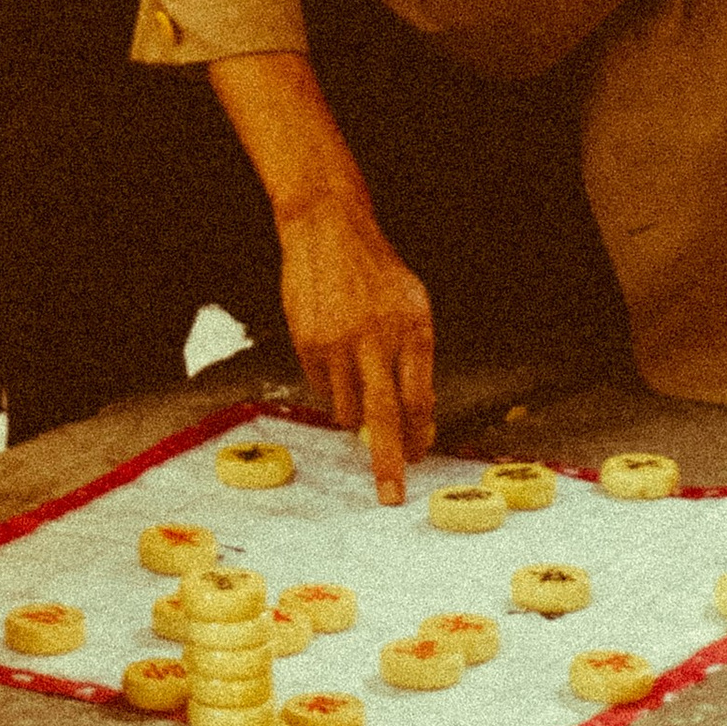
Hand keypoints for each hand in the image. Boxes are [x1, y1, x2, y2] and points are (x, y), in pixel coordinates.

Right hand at [277, 192, 436, 505]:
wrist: (328, 229)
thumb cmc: (377, 272)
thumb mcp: (412, 305)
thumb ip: (415, 358)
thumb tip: (416, 419)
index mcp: (413, 331)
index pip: (419, 399)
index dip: (417, 435)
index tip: (415, 457)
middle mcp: (377, 340)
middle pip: (384, 417)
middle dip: (388, 463)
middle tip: (390, 495)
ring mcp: (339, 344)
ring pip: (346, 408)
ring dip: (353, 413)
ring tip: (354, 377)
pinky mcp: (308, 344)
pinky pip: (320, 386)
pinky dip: (329, 383)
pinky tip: (332, 351)